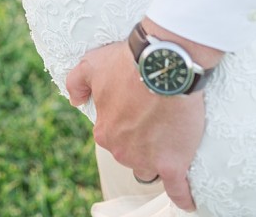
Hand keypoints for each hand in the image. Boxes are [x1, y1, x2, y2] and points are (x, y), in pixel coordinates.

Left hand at [67, 39, 205, 210]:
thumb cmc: (127, 64)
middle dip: (142, 138)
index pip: (112, 135)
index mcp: (104, 132)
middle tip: (155, 114)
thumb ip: (76, 82)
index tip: (138, 105)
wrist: (163, 64)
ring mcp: (148, 160)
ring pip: (152, 168)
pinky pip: (178, 191)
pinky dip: (183, 196)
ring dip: (160, 158)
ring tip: (172, 135)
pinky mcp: (173, 166)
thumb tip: (74, 100)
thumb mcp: (92, 65)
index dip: (125, 119)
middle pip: (132, 152)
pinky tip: (187, 199)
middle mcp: (122, 152)